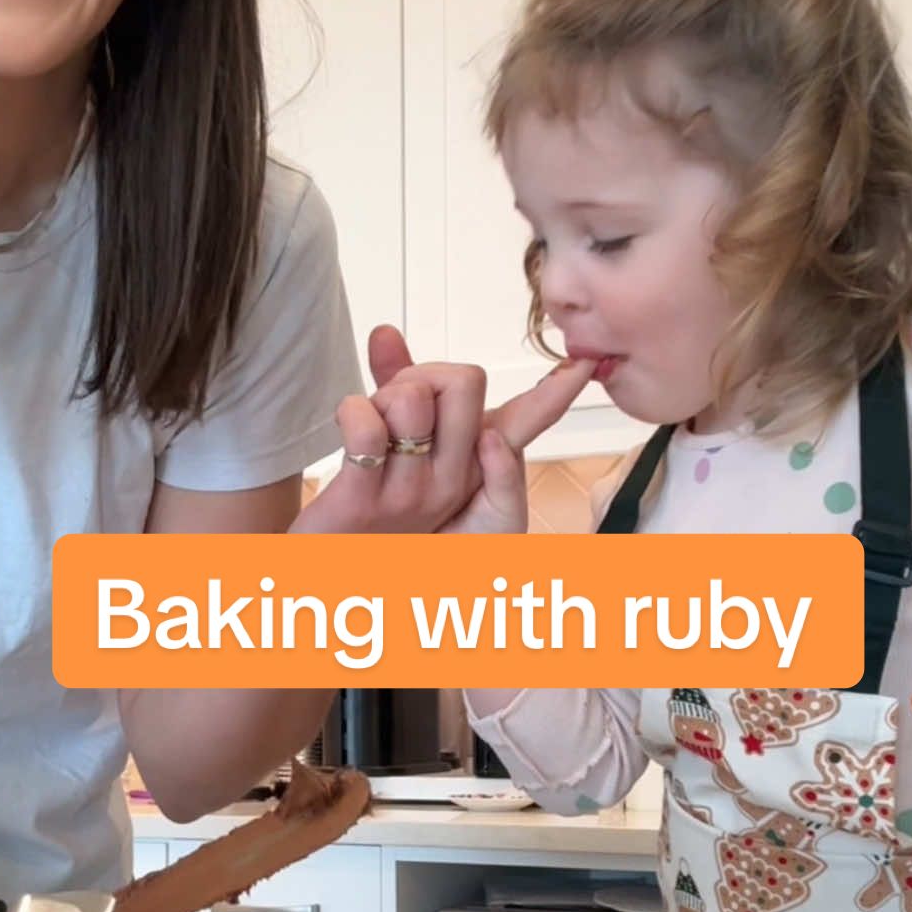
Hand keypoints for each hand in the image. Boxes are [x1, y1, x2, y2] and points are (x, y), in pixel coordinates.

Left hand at [293, 327, 593, 533]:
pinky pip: (368, 431)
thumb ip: (396, 385)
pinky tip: (345, 434)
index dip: (557, 392)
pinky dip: (351, 413)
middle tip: (390, 410)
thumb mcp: (393, 444)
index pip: (525, 420)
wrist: (324, 578)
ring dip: (378, 399)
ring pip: (412, 400)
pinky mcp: (362, 506)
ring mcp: (412, 497)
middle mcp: (453, 483)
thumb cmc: (364, 509)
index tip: (587, 365)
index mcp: (471, 467)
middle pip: (464, 381)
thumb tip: (385, 332)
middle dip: (421, 375)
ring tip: (368, 438)